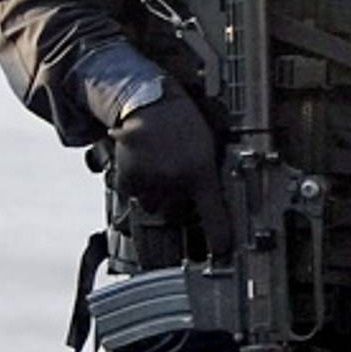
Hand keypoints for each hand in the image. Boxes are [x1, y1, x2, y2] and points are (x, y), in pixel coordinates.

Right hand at [110, 80, 231, 256]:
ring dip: (156, 194)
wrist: (149, 100)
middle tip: (177, 178)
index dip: (219, 237)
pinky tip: (144, 164)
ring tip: (161, 166)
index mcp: (201, 170)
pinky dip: (136, 185)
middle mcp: (176, 178)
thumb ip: (211, 177)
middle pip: (177, 213)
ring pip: (153, 205)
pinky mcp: (128, 176)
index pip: (214, 212)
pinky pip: (133, 195)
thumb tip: (222, 204)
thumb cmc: (183, 122)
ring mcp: (151, 179)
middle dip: (178, 203)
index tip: (222, 251)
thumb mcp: (208, 147)